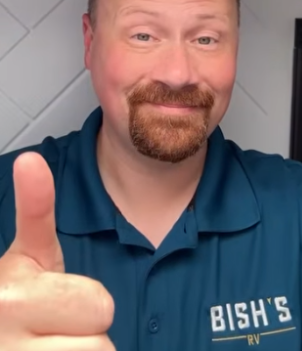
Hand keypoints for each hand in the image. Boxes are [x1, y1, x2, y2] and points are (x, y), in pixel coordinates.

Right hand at [0, 152, 115, 349]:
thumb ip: (36, 213)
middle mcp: (4, 326)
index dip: (85, 303)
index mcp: (9, 292)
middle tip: (51, 328)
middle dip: (85, 330)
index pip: (98, 305)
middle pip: (100, 334)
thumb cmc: (14, 302)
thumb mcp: (26, 257)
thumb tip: (31, 160)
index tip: (45, 296)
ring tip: (47, 346)